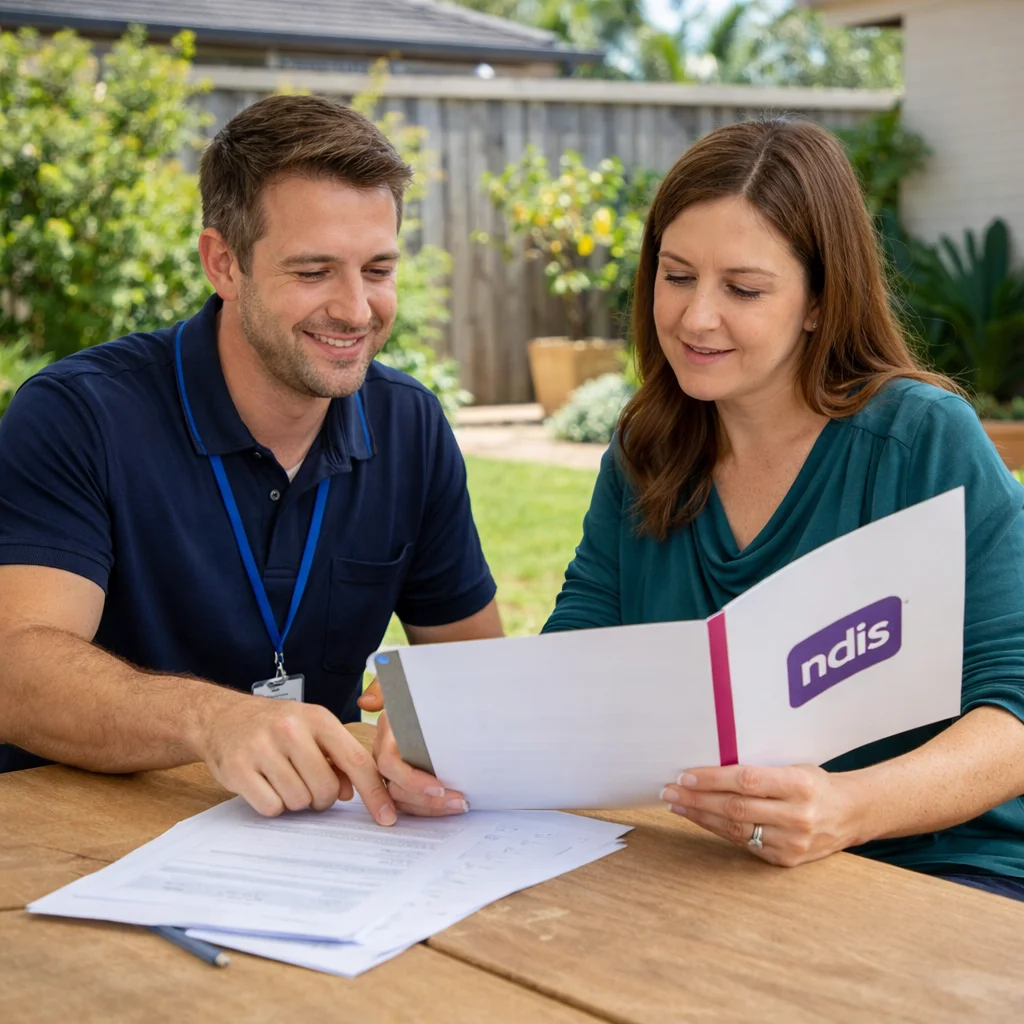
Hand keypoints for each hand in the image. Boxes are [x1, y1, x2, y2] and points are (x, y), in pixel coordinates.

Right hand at [192, 689, 395, 824]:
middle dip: (321, 797)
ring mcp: (262, 748)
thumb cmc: (274, 726)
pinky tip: (264, 784)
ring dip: (295, 800)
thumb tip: (349, 793)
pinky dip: (272, 805)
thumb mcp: (311, 729)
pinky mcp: (238, 768)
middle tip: (307, 784)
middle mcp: (290, 729)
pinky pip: (271, 807)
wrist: (221, 717)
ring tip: (283, 779)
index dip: (374, 792)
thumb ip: (337, 758)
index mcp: (317, 718)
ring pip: (299, 801)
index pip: (356, 760)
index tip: (386, 817)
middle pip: (326, 789)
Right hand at [358, 678, 468, 816]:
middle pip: (397, 788)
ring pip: (405, 800)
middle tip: (460, 801)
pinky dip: (431, 808)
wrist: (441, 689)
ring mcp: (394, 769)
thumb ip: (386, 688)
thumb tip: (368, 702)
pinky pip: (413, 801)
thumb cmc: (425, 687)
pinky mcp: (406, 780)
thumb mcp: (409, 681)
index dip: (412, 780)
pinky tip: (451, 806)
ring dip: (432, 808)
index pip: (389, 764)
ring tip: (460, 804)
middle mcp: (385, 753)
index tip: (440, 787)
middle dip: (428, 800)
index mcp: (387, 732)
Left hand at [659, 764, 858, 866]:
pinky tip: (701, 819)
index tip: (685, 774)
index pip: (746, 781)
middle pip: (735, 808)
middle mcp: (797, 815)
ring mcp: (792, 842)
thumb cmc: (815, 784)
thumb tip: (709, 767)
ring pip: (735, 829)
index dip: (712, 779)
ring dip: (701, 816)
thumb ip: (760, 771)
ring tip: (677, 804)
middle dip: (697, 798)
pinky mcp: (785, 860)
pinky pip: (743, 843)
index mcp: (799, 785)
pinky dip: (717, 830)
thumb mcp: (794, 767)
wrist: (850, 814)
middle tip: (669, 790)